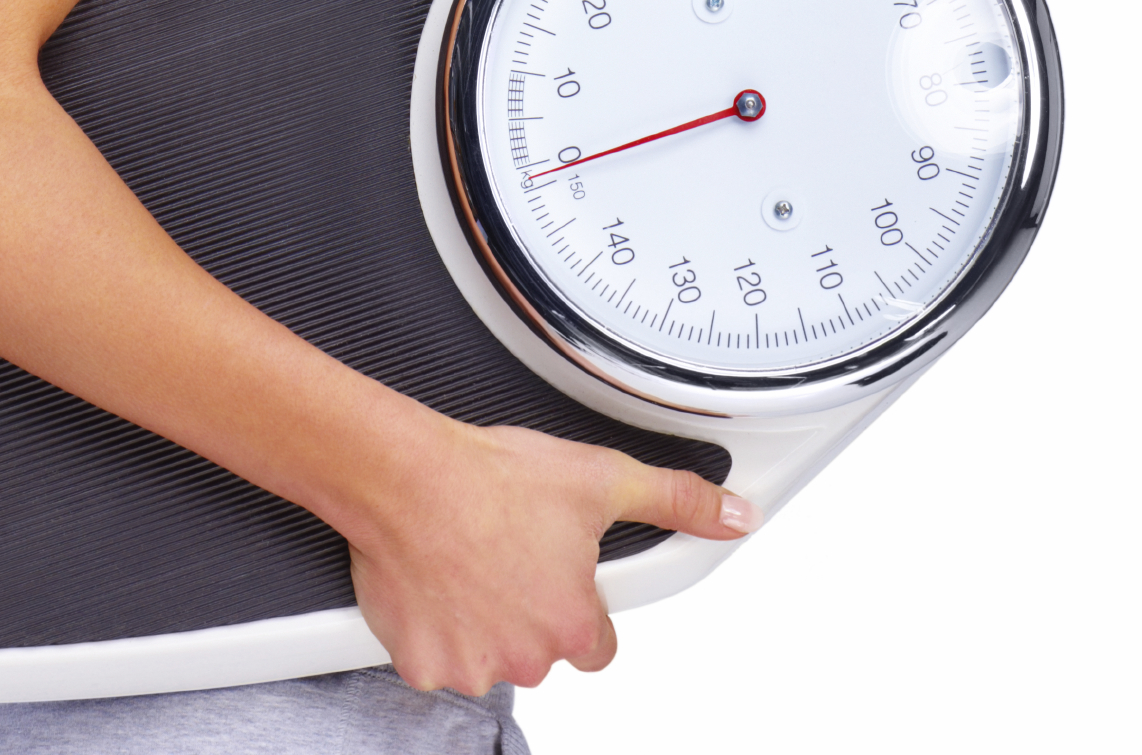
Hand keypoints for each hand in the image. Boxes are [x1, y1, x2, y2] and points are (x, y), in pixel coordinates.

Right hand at [348, 420, 755, 697]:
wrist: (408, 476)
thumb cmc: (493, 478)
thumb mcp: (603, 477)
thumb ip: (676, 500)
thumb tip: (733, 514)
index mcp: (573, 622)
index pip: (597, 644)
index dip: (580, 605)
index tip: (559, 574)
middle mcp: (526, 656)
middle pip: (540, 648)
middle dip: (527, 608)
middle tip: (508, 550)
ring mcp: (470, 664)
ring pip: (487, 652)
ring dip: (481, 617)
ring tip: (470, 556)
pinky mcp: (419, 663)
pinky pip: (434, 655)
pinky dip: (434, 624)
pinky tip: (436, 577)